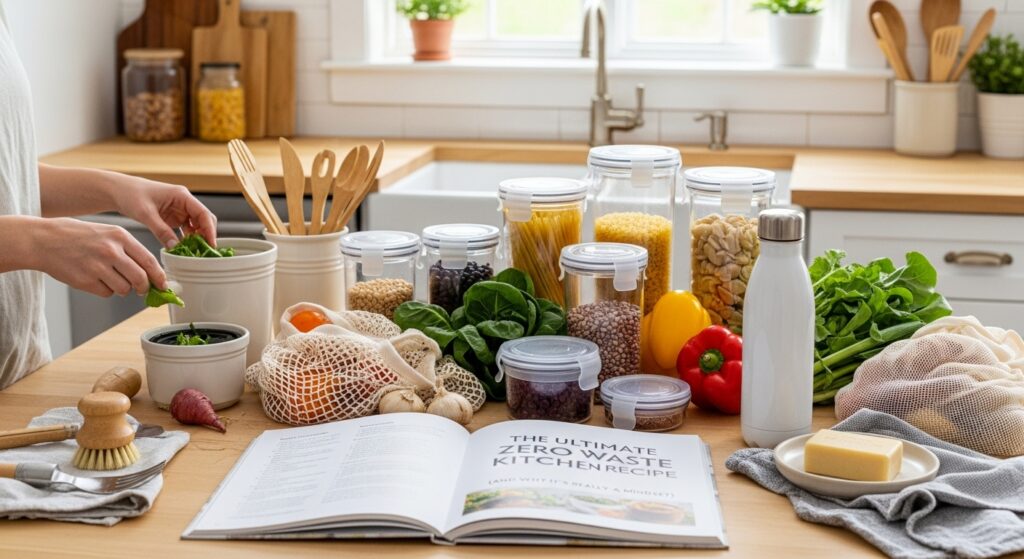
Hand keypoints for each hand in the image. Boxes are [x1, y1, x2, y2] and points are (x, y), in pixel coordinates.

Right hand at [30, 218, 165, 296]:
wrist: (43, 240)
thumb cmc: (76, 235)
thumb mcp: (107, 232)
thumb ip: (128, 249)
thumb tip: (148, 270)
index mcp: (120, 236)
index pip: (149, 261)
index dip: (159, 276)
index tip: (163, 284)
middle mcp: (111, 251)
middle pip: (140, 279)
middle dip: (144, 288)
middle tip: (142, 289)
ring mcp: (98, 267)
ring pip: (125, 289)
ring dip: (122, 288)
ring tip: (109, 277)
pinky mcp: (85, 280)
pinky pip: (107, 293)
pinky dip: (105, 290)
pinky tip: (94, 278)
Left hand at [113, 177, 216, 248]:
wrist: (118, 191)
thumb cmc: (131, 195)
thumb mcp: (146, 214)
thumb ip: (161, 231)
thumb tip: (175, 248)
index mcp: (182, 195)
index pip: (203, 213)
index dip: (210, 230)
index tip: (210, 245)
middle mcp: (184, 202)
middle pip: (204, 220)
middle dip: (206, 235)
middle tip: (204, 251)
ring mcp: (180, 211)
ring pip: (196, 226)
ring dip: (197, 239)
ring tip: (194, 253)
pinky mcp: (173, 218)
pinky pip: (186, 230)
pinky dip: (186, 240)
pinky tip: (184, 249)